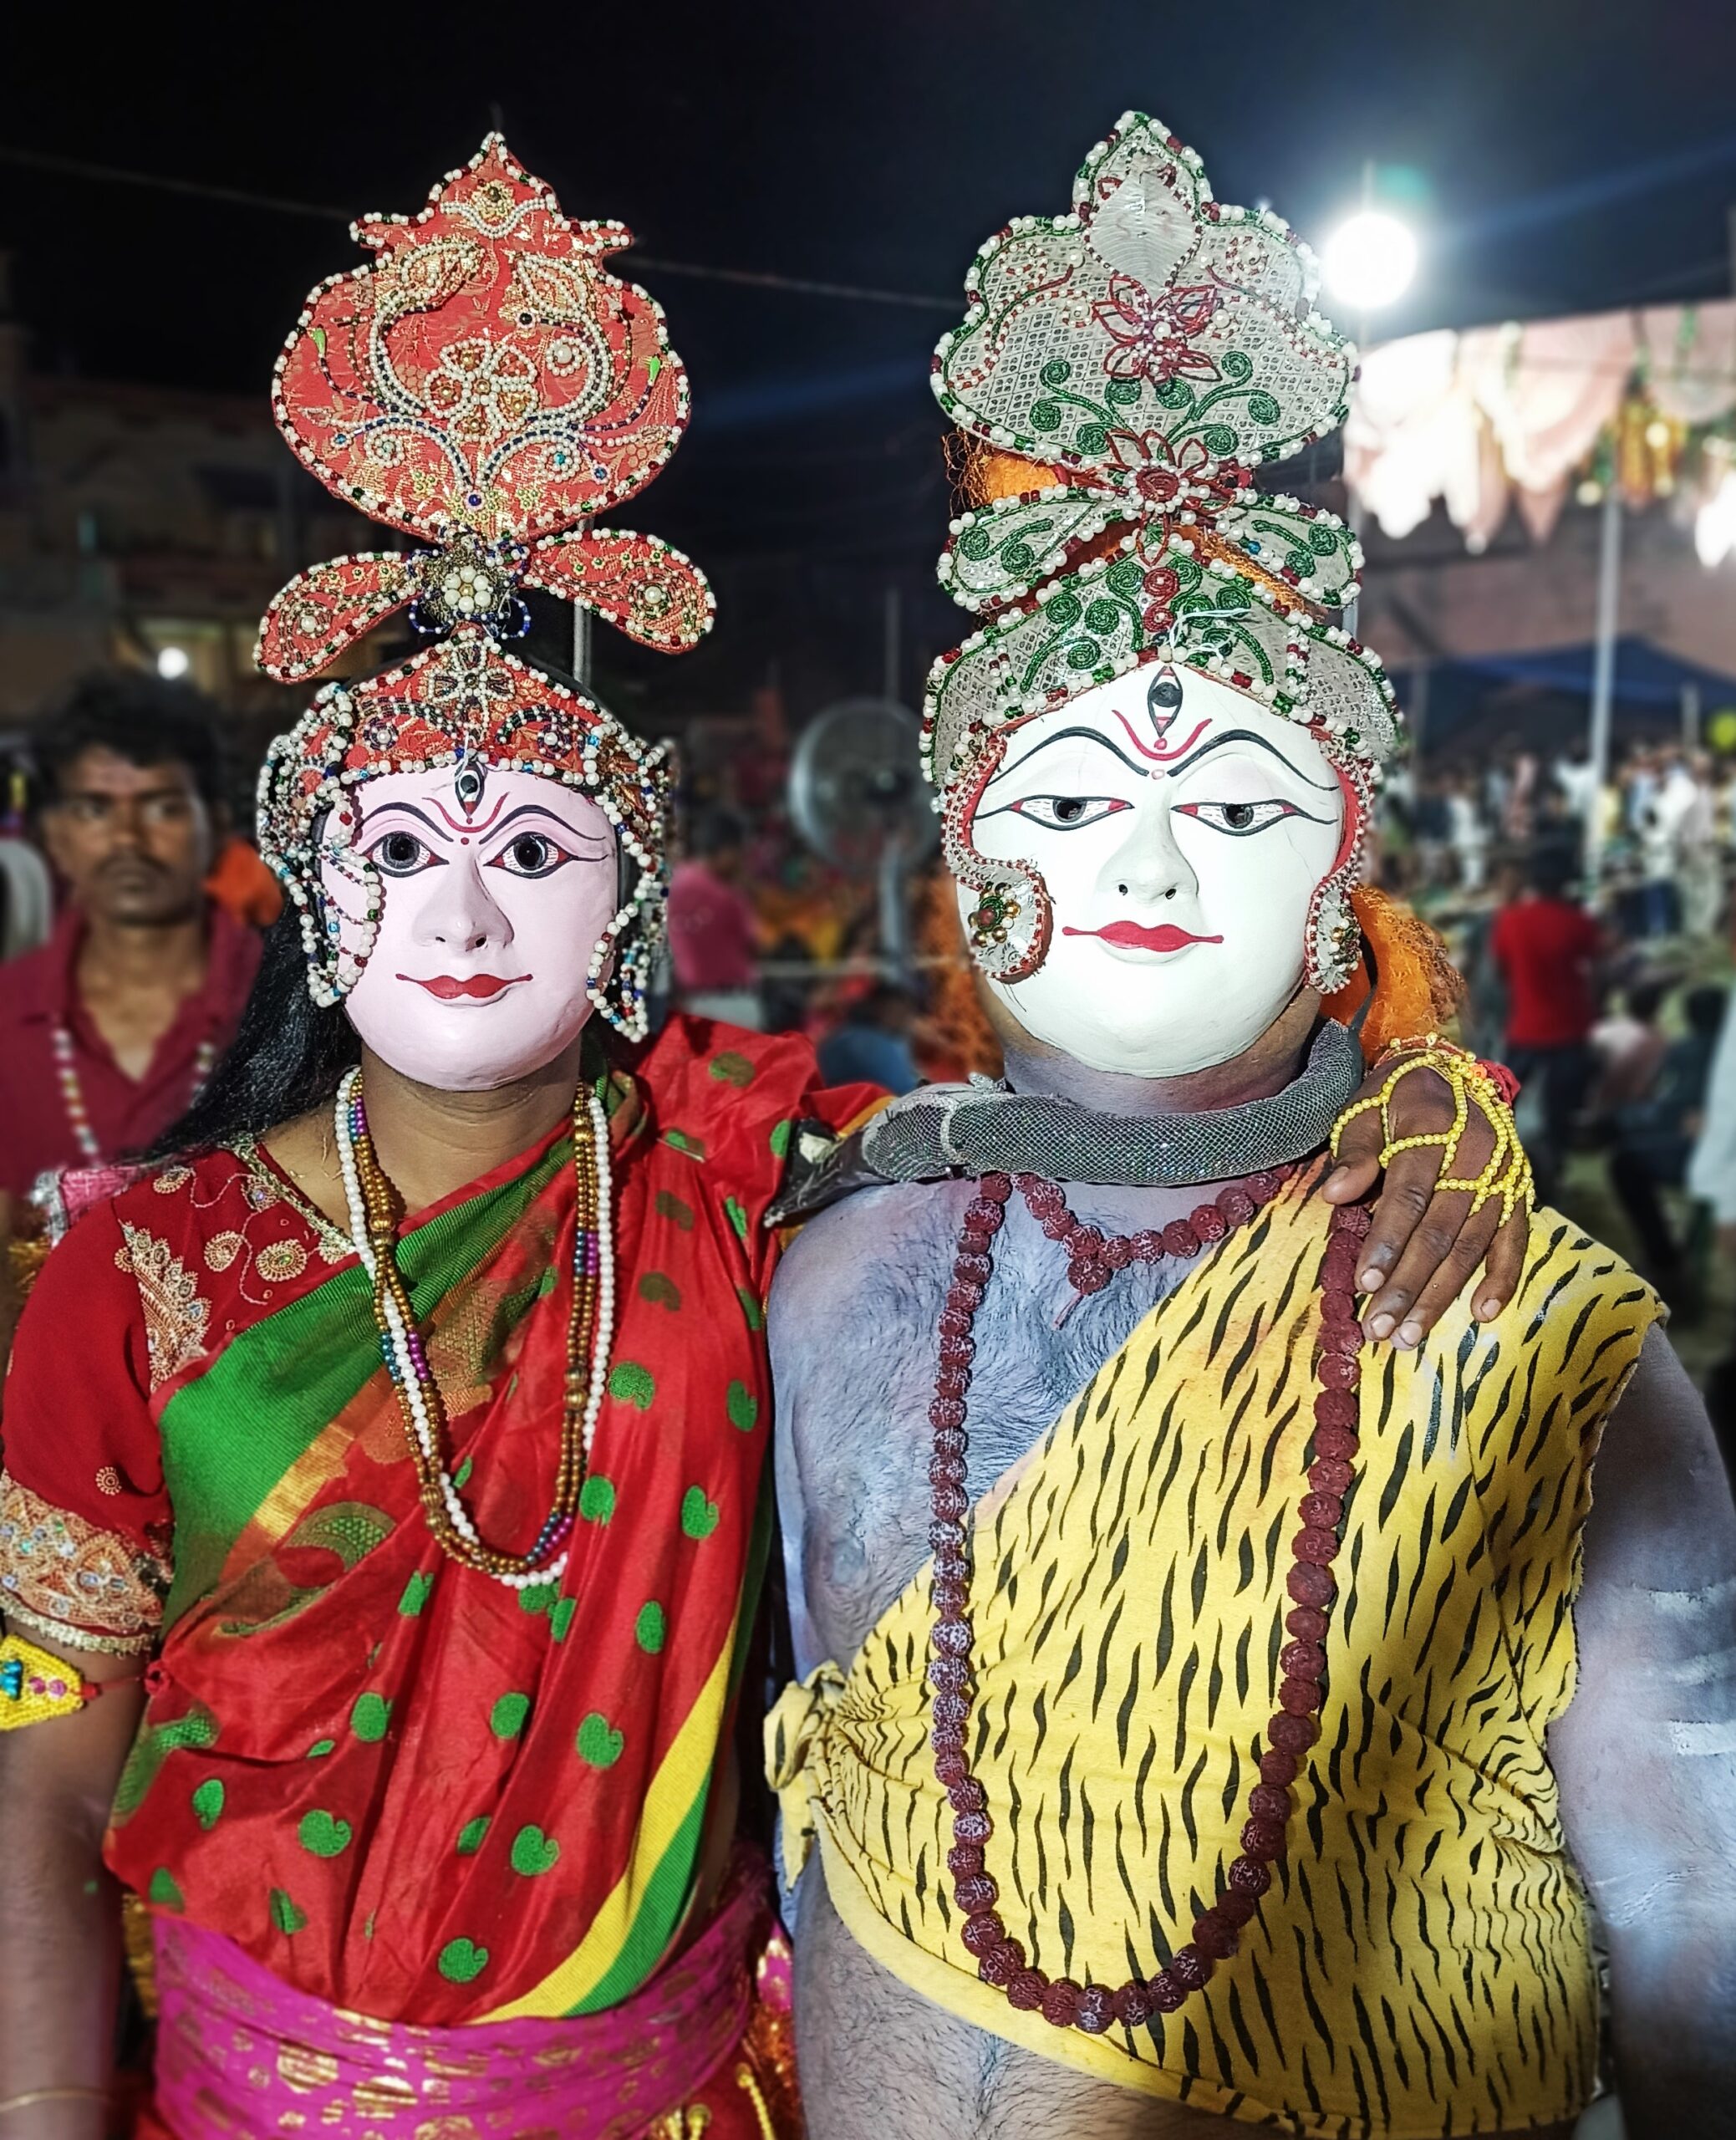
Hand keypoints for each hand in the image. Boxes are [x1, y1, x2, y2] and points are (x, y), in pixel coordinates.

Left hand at [1322, 1052, 1527, 1348]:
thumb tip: (1335, 1193)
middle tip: (1380, 1329)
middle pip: (1440, 1231)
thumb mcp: (1363, 1106)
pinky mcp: (1517, 1192)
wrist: (1449, 1072)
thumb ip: (1353, 1150)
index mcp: (1431, 1128)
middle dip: (1408, 1285)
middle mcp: (1475, 1154)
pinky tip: (1481, 1314)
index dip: (1386, 1241)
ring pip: (1472, 1246)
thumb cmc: (1393, 1098)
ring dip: (1441, 1295)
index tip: (1365, 1284)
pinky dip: (1501, 1279)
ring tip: (1410, 1335)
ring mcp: (1501, 1176)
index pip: (1409, 1195)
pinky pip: (1515, 1241)